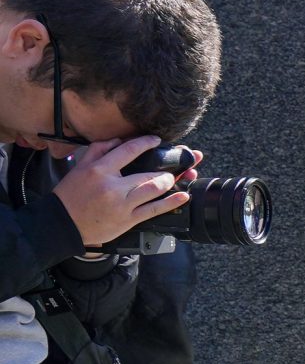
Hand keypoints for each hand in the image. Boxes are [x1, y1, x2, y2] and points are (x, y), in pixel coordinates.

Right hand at [52, 136, 189, 247]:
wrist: (62, 223)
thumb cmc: (71, 195)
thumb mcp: (79, 167)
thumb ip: (98, 150)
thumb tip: (118, 139)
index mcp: (99, 170)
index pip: (129, 151)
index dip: (146, 143)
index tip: (156, 140)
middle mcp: (112, 187)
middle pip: (148, 174)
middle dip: (168, 169)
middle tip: (177, 165)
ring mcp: (122, 205)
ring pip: (154, 190)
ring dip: (170, 182)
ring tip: (176, 178)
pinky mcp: (127, 220)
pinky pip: (154, 210)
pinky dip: (172, 202)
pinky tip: (183, 196)